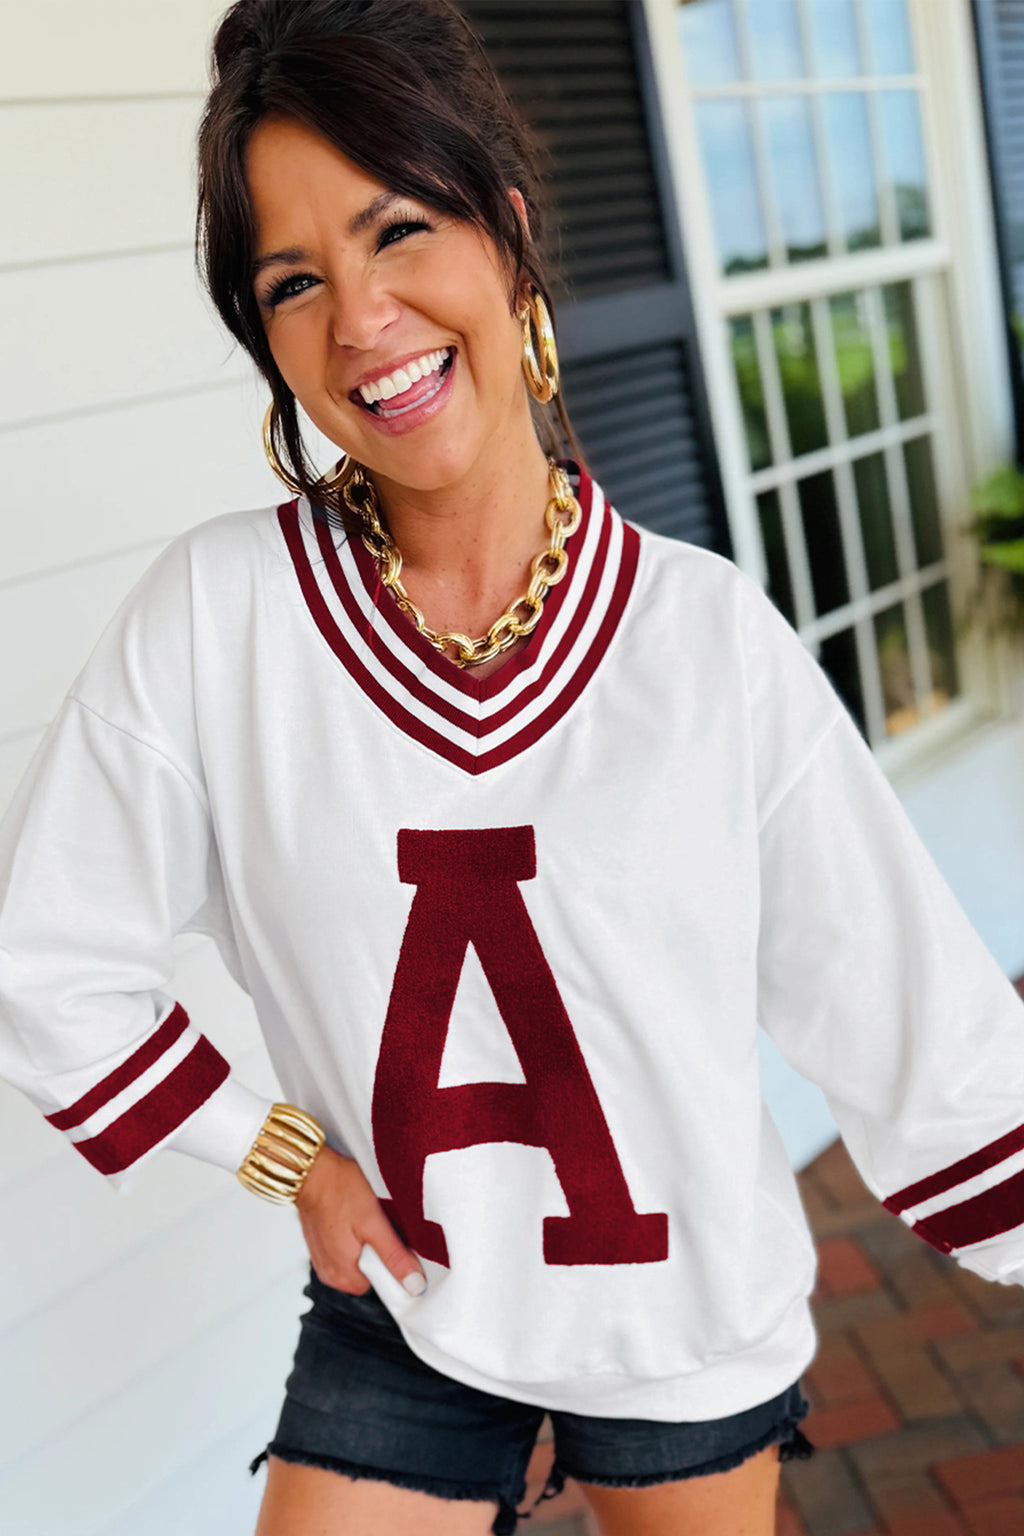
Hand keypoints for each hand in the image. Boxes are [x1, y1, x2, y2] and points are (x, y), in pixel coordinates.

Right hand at [294, 1144, 426, 1296]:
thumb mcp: (374, 1222)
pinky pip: (347, 1250)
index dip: (395, 1265)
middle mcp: (330, 1275)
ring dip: (368, 1243)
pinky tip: (354, 1217)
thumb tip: (414, 1285)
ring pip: (360, 1260)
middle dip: (381, 1252)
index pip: (383, 1287)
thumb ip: (393, 1256)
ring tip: (365, 1219)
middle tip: (379, 1226)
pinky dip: (355, 1236)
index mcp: (344, 1276)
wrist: (311, 1169)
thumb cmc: (339, 1189)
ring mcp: (324, 1260)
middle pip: (372, 1274)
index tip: (396, 1242)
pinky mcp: (322, 1246)